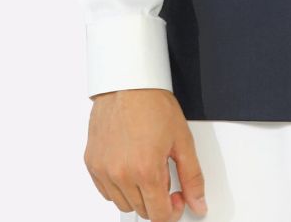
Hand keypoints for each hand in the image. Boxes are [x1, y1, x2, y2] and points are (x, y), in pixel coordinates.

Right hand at [83, 88, 207, 219]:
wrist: (128, 81)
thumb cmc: (153, 103)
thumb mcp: (182, 139)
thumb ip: (192, 177)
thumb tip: (198, 203)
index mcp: (146, 171)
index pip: (159, 216)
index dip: (173, 210)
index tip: (177, 196)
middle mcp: (121, 174)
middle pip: (142, 211)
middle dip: (157, 198)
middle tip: (164, 173)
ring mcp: (103, 170)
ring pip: (123, 203)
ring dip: (137, 193)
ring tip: (146, 165)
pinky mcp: (91, 163)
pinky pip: (106, 191)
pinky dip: (118, 185)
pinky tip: (129, 164)